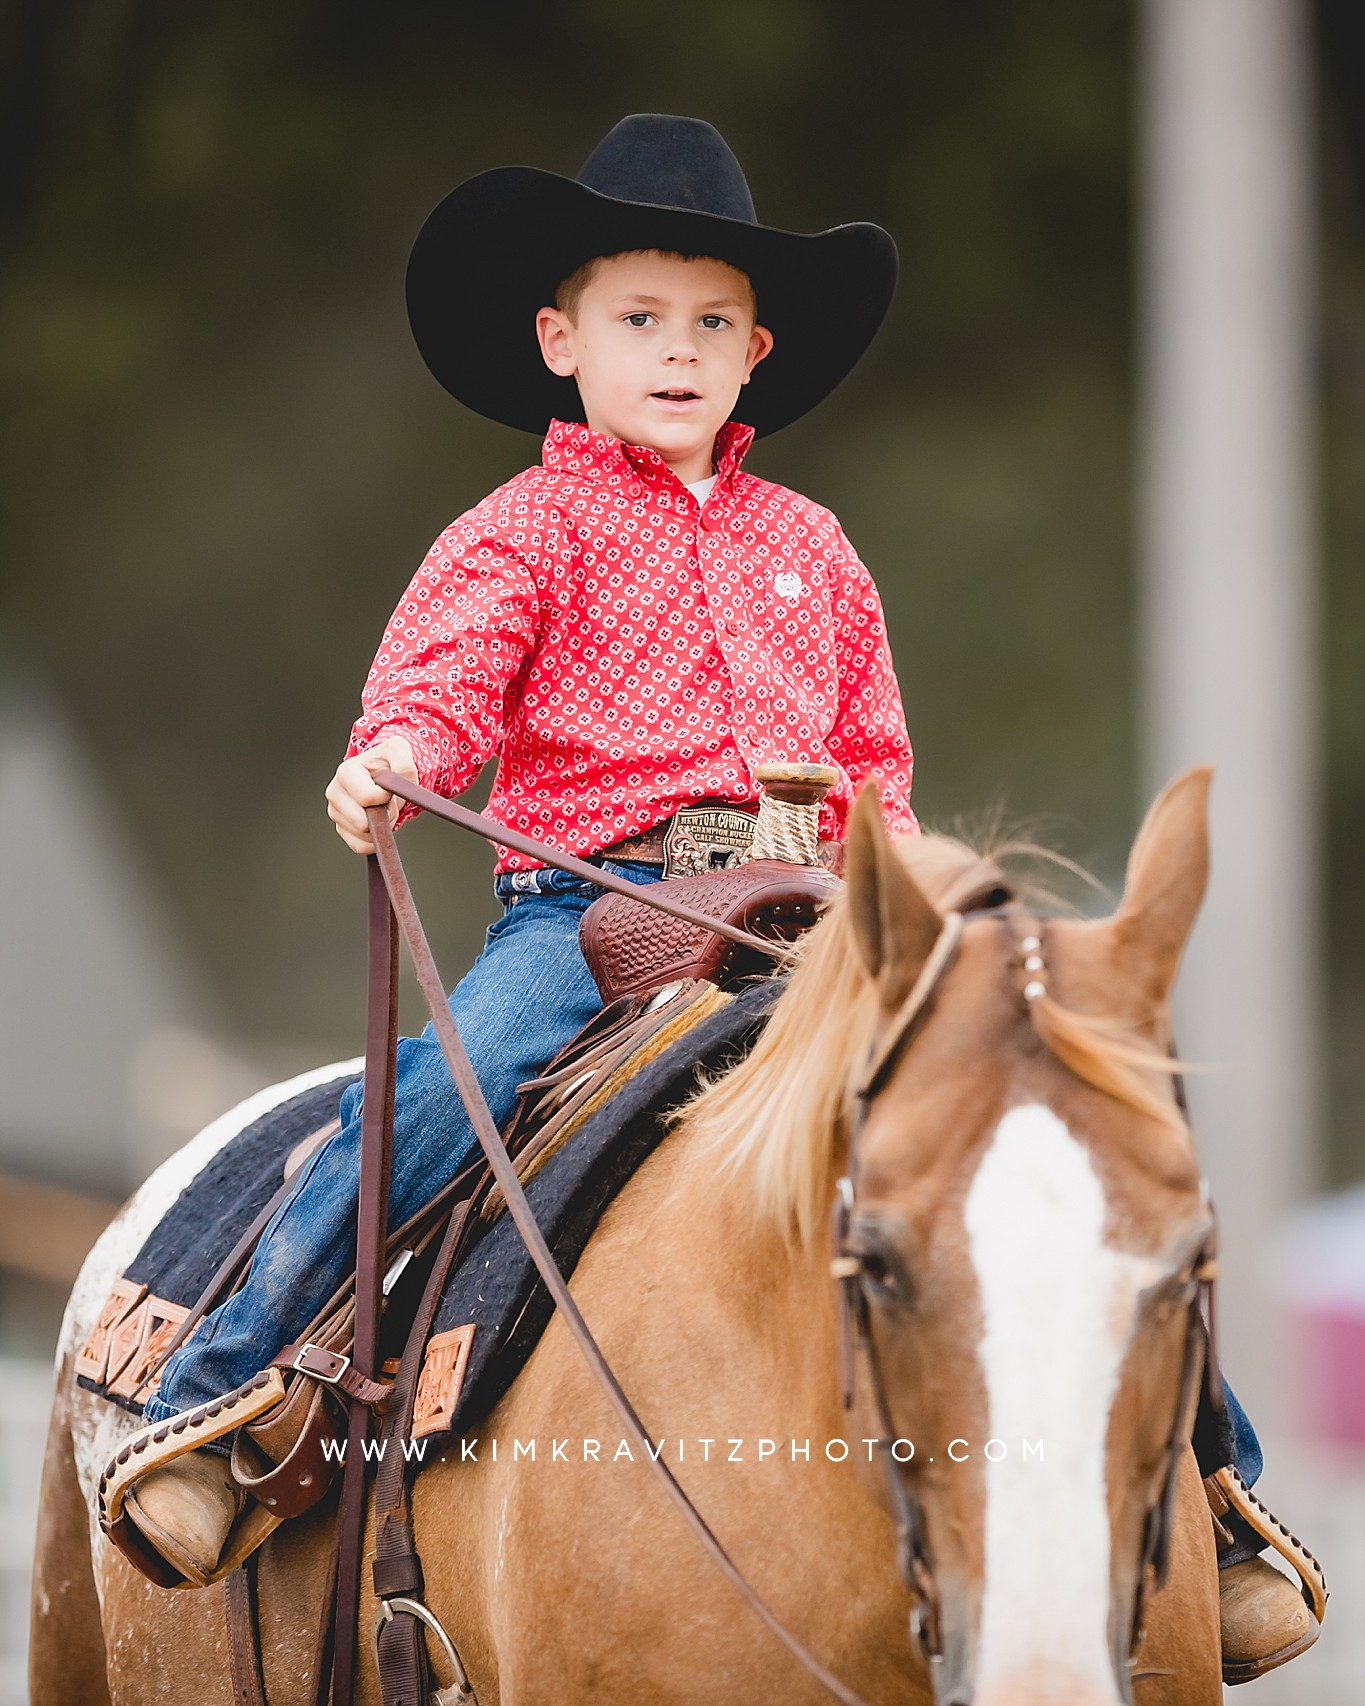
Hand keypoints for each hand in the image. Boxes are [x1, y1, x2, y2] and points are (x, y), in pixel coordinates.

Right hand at [325, 736, 418, 854]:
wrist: (382, 772)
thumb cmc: (389, 761)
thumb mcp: (400, 750)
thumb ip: (404, 763)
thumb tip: (400, 785)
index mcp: (346, 772)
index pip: (367, 798)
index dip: (386, 798)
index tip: (391, 790)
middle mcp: (334, 792)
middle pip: (362, 822)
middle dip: (384, 816)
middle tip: (389, 803)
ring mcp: (335, 812)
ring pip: (362, 835)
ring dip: (381, 827)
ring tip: (383, 808)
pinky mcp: (341, 828)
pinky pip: (360, 846)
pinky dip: (375, 841)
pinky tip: (379, 825)